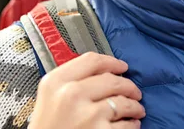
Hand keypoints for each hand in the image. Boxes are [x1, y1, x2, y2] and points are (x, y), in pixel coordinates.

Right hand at [29, 52, 144, 128]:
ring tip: (136, 109)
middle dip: (129, 86)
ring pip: (123, 102)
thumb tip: (104, 73)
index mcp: (56, 81)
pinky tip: (132, 124)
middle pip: (112, 80)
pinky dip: (133, 124)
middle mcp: (71, 94)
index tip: (122, 67)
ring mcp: (88, 114)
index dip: (112, 62)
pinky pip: (126, 124)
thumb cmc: (47, 127)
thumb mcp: (50, 96)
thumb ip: (70, 81)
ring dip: (134, 106)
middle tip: (134, 92)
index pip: (91, 61)